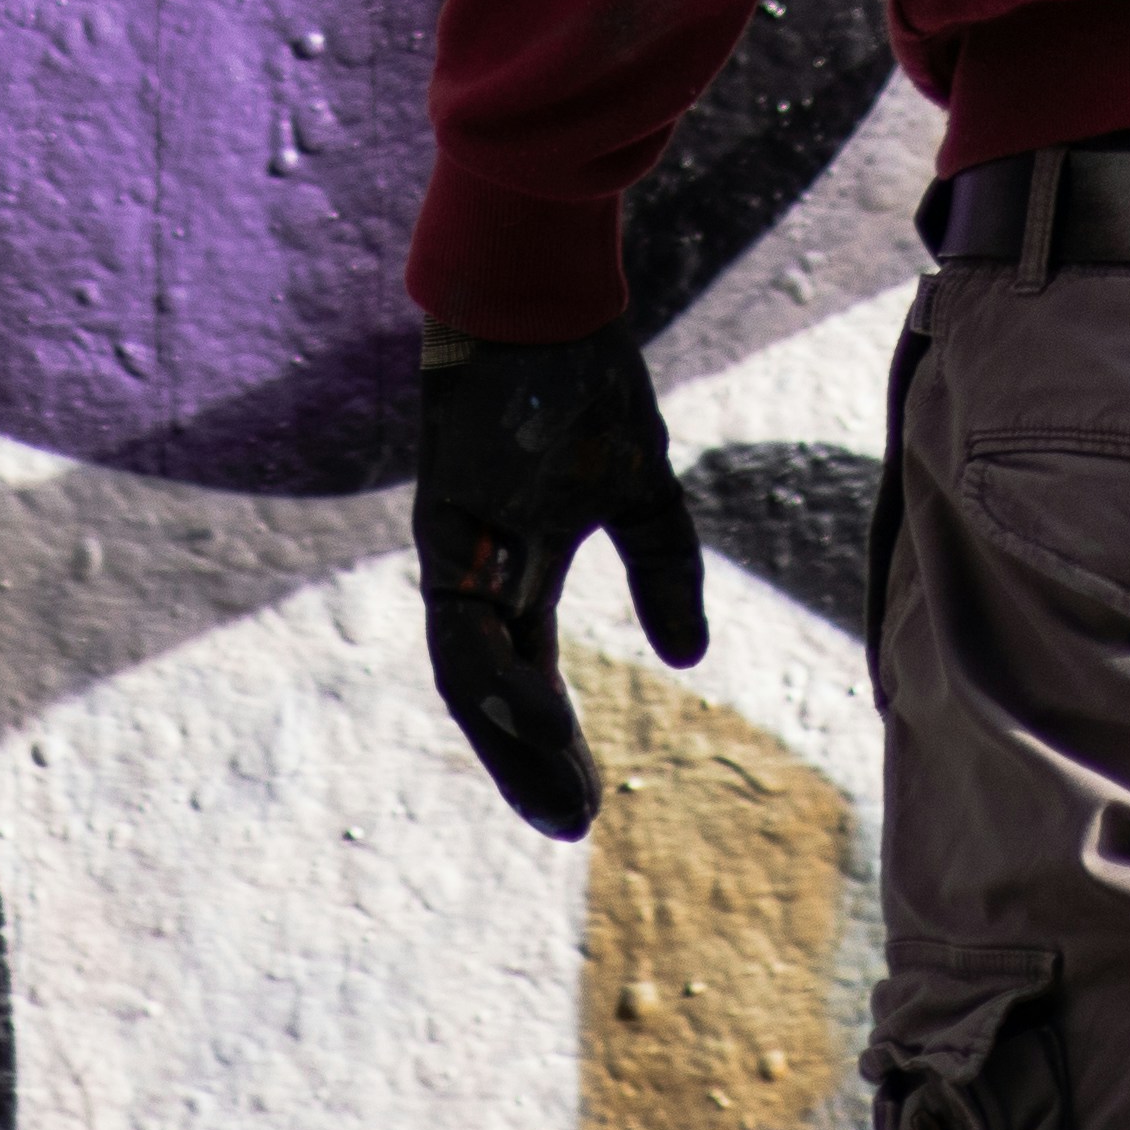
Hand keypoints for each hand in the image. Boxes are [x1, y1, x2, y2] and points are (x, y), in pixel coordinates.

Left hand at [413, 318, 708, 836]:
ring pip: (466, 674)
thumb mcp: (641, 493)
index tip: (583, 810)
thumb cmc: (584, 385)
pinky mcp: (442, 528)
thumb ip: (664, 569)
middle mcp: (479, 573)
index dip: (551, 746)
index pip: (526, 678)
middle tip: (567, 827)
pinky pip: (460, 624)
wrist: (548, 303)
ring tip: (560, 797)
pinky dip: (497, 679)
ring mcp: (454, 552)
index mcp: (518, 570)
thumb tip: (687, 659)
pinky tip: (541, 717)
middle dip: (524, 765)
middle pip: (489, 695)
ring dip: (509, 740)